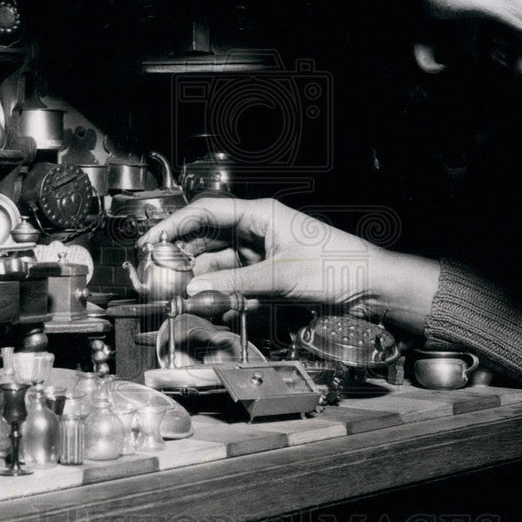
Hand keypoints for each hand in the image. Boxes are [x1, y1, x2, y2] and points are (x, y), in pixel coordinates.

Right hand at [139, 197, 438, 324]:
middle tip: (163, 276)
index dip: (175, 226)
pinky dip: (228, 296)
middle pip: (209, 240)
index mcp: (260, 215)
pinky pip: (239, 284)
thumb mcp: (279, 276)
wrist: (370, 286)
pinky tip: (219, 308)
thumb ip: (234, 284)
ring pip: (223, 266)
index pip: (206, 213)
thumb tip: (195, 289)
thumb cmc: (336, 266)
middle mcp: (259, 230)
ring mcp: (264, 254)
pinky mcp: (272, 276)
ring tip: (193, 300)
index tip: (152, 241)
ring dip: (208, 284)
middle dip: (187, 259)